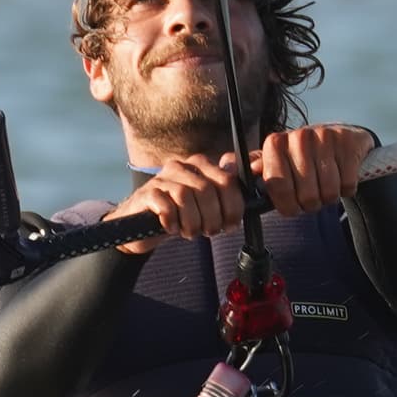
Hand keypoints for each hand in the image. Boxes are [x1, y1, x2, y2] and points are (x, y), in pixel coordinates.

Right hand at [106, 151, 248, 250]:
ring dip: (192, 222)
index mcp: (201, 165)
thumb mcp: (209, 202)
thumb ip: (230, 186)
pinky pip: (166, 206)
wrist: (140, 227)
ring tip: (190, 231)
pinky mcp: (147, 193)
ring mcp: (162, 178)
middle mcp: (181, 166)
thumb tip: (255, 166)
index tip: (230, 225)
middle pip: (208, 190)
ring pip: (186, 197)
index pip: (227, 180)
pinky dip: (173, 222)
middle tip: (208, 232)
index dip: (233, 206)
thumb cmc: (181, 214)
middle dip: (212, 217)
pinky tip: (172, 228)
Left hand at [248, 123, 371, 220]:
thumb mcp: (278, 161)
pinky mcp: (347, 143)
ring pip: (328, 192)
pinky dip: (346, 190)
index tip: (292, 206)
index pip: (279, 188)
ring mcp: (324, 138)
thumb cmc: (304, 157)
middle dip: (310, 204)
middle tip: (311, 196)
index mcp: (276, 144)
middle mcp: (299, 137)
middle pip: (306, 195)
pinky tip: (340, 177)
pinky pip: (347, 185)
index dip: (287, 205)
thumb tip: (230, 169)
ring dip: (328, 197)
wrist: (340, 139)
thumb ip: (257, 169)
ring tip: (325, 186)